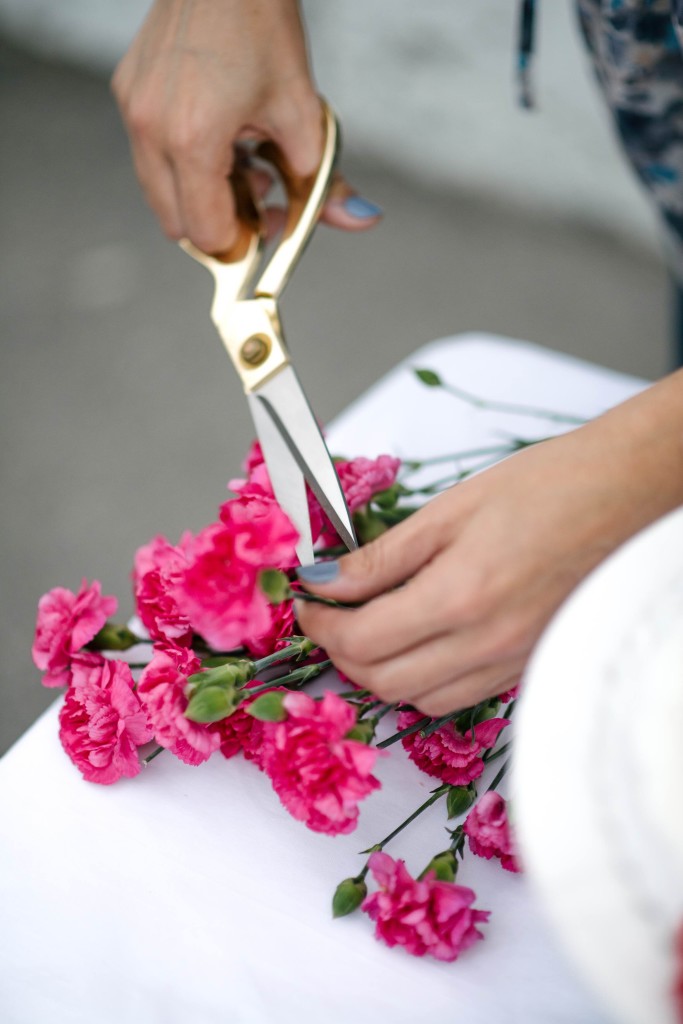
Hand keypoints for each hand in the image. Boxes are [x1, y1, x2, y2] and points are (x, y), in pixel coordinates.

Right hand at [112, 0, 381, 251]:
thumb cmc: (259, 22)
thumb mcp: (304, 112)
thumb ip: (325, 179)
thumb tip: (358, 219)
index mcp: (192, 139)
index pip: (207, 234)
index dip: (242, 243)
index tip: (269, 228)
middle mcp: (150, 129)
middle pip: (177, 224)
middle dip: (219, 223)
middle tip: (259, 198)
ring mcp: (133, 110)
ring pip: (160, 193)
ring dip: (201, 195)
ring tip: (243, 161)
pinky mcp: (127, 92)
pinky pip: (150, 155)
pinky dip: (184, 163)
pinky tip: (220, 135)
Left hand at [296, 372, 682, 714]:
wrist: (622, 497)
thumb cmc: (547, 488)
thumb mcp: (450, 510)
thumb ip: (381, 556)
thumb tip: (326, 580)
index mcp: (460, 597)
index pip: (361, 641)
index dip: (319, 625)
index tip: (307, 601)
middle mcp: (485, 645)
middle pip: (382, 681)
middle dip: (340, 653)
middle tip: (328, 614)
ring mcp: (510, 664)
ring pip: (418, 700)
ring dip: (378, 672)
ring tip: (368, 627)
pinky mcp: (525, 667)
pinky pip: (457, 696)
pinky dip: (422, 680)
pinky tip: (417, 642)